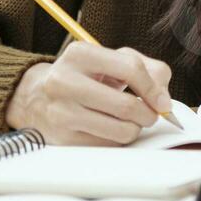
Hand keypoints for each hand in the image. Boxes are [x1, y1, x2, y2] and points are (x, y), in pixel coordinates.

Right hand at [3, 43, 173, 145]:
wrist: (37, 96)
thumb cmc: (83, 75)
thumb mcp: (111, 60)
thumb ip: (147, 69)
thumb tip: (163, 99)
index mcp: (80, 54)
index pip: (131, 69)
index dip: (154, 89)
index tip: (162, 102)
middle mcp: (64, 81)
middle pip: (126, 105)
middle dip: (148, 114)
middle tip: (149, 114)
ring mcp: (61, 113)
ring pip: (120, 130)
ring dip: (134, 129)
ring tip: (129, 121)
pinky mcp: (62, 139)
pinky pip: (108, 146)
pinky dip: (117, 139)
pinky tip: (110, 128)